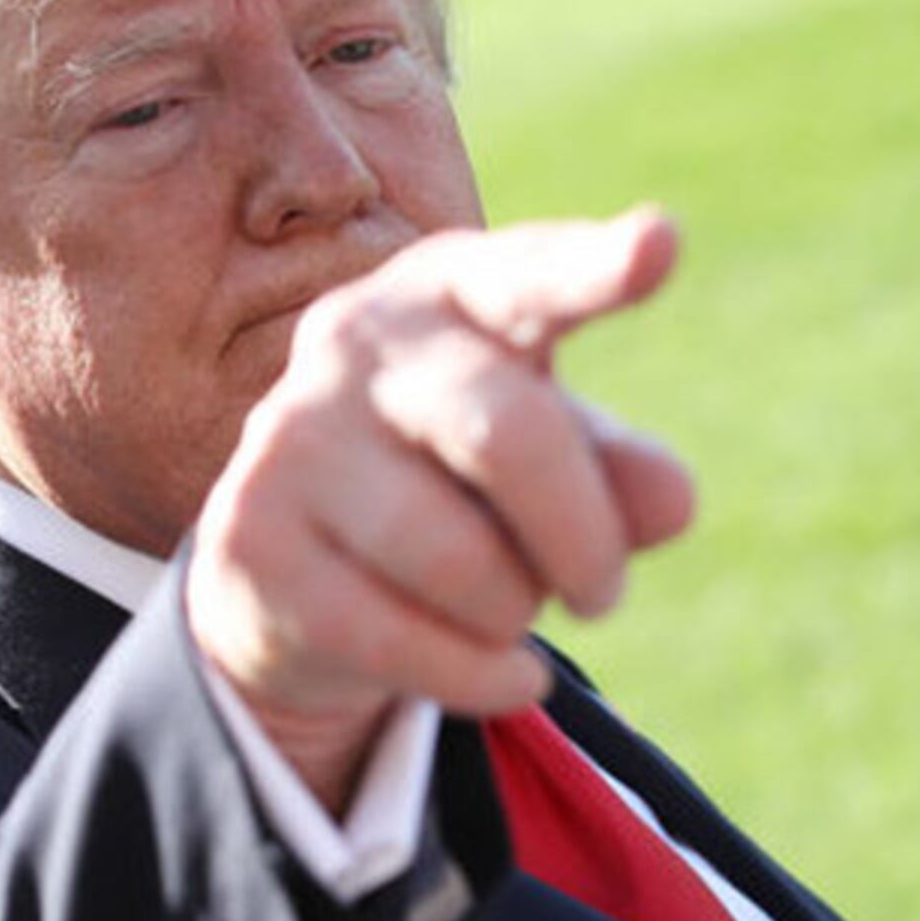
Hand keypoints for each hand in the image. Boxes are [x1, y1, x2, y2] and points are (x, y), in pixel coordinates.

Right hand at [187, 208, 699, 803]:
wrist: (288, 568)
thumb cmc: (454, 484)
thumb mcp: (553, 464)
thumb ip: (616, 471)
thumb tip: (671, 500)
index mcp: (449, 290)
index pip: (528, 277)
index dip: (594, 269)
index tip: (660, 243)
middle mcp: (357, 340)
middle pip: (510, 439)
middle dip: (583, 540)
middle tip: (603, 594)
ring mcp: (289, 434)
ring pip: (460, 561)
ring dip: (514, 613)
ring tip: (502, 607)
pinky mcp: (248, 538)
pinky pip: (407, 643)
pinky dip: (480, 677)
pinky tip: (498, 671)